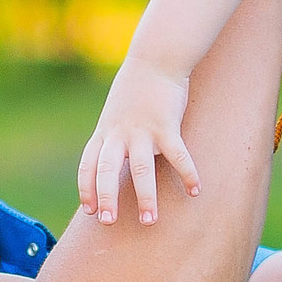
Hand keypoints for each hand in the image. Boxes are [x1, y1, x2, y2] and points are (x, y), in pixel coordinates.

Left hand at [79, 57, 198, 225]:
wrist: (155, 59)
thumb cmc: (135, 89)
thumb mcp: (114, 114)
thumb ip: (112, 138)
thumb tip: (113, 165)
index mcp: (105, 133)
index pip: (88, 165)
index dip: (87, 189)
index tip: (89, 211)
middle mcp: (119, 134)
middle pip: (106, 169)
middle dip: (107, 197)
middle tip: (108, 222)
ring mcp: (142, 130)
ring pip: (140, 168)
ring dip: (145, 196)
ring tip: (149, 221)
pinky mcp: (166, 125)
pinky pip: (177, 155)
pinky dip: (187, 174)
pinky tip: (195, 191)